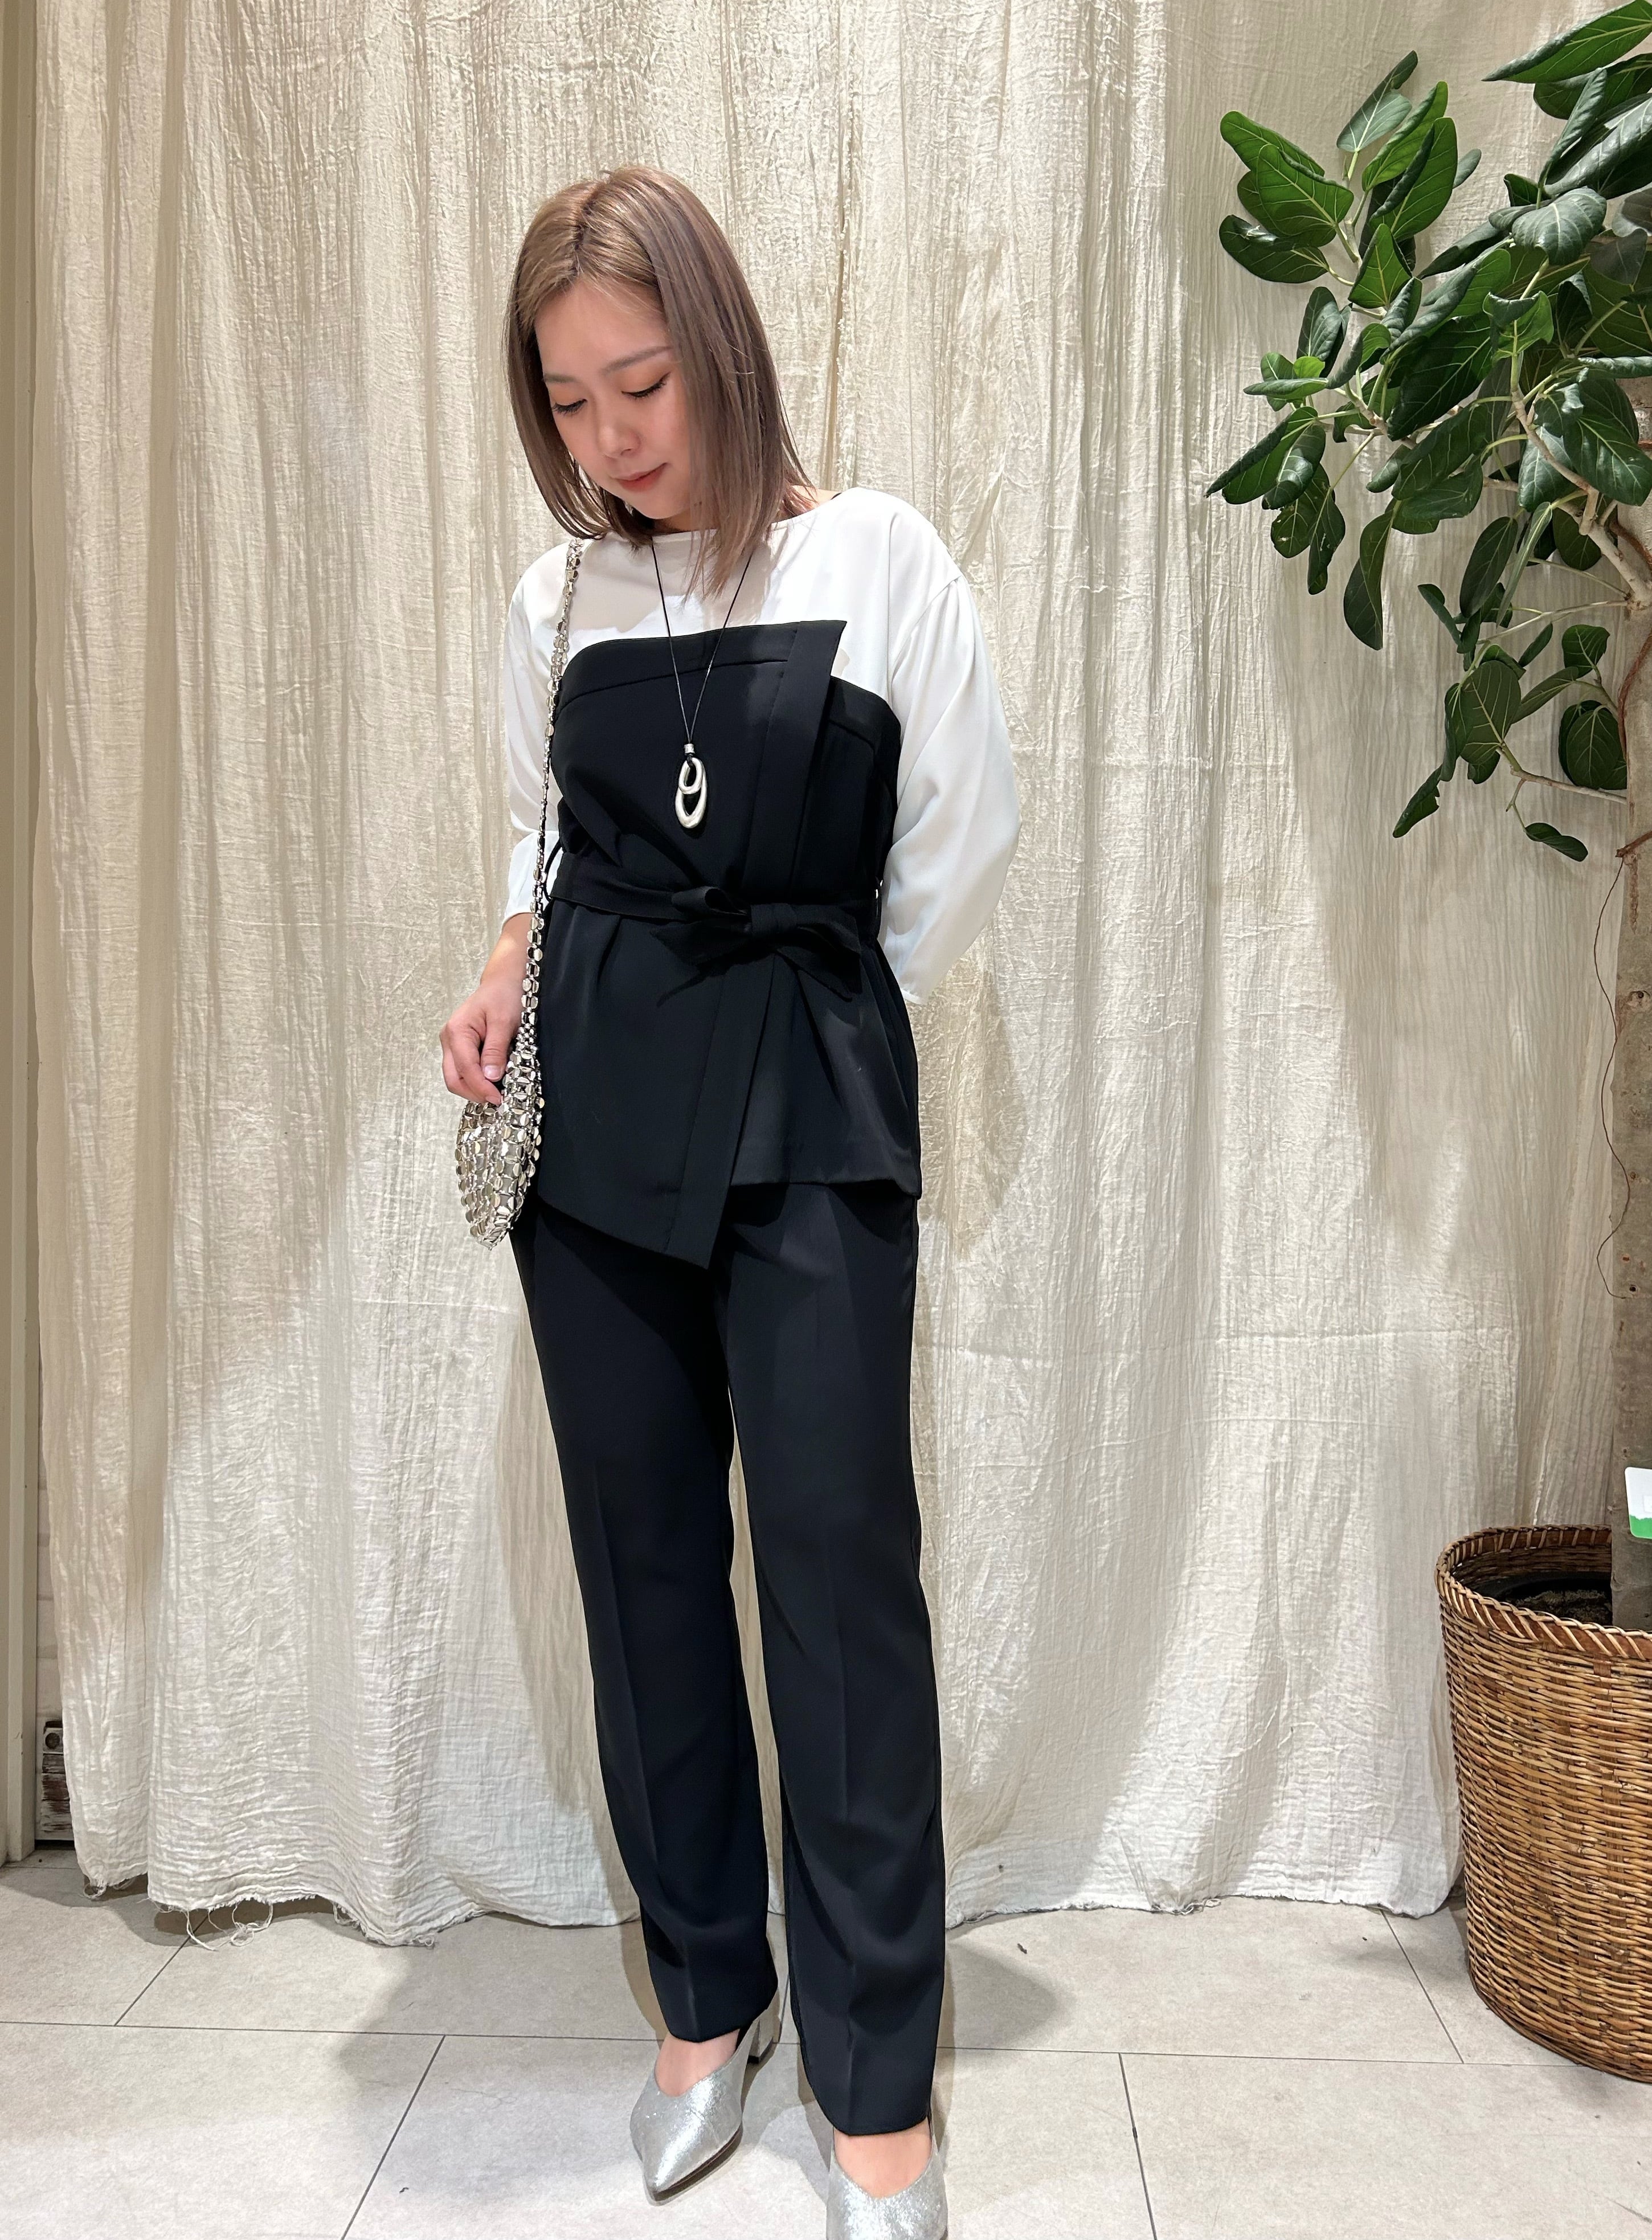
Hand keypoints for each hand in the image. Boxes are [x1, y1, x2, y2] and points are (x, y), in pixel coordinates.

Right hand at [442, 915, 528, 1104]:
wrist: (504, 981)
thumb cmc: (504, 995)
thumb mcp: (504, 1020)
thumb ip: (496, 1049)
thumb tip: (491, 1076)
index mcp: (457, 1031)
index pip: (465, 1069)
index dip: (481, 1087)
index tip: (498, 1099)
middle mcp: (449, 1039)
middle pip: (453, 1078)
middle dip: (473, 1093)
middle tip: (497, 1102)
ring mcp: (453, 1044)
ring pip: (456, 1077)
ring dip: (474, 1089)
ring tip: (497, 1094)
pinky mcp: (461, 1047)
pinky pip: (463, 1070)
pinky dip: (476, 1080)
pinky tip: (492, 1083)